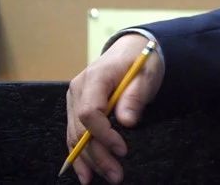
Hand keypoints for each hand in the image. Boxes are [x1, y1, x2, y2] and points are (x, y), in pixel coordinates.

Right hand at [66, 33, 163, 183]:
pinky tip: (86, 173)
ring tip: (106, 177)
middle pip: (80, 129)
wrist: (131, 48)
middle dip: (97, 155)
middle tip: (117, 175)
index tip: (122, 150)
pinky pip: (74, 134)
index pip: (89, 112)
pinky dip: (80, 155)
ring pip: (74, 136)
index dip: (103, 134)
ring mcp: (74, 99)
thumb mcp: (146, 74)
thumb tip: (127, 121)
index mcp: (95, 77)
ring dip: (88, 160)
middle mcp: (78, 89)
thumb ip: (135, 96)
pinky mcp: (76, 108)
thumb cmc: (140, 60)